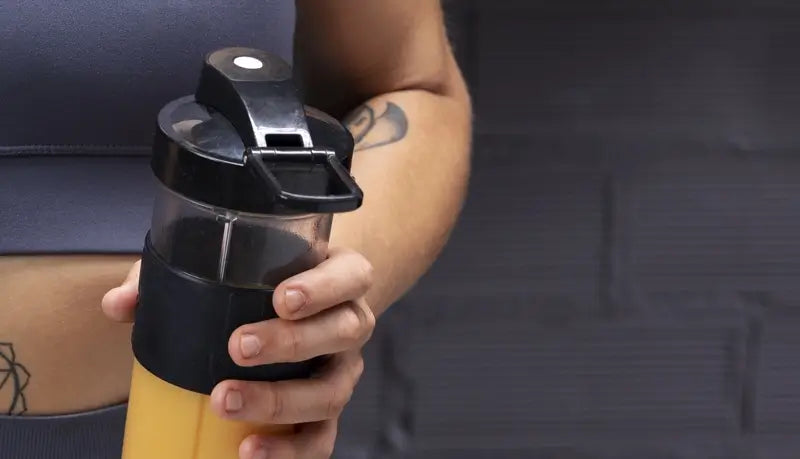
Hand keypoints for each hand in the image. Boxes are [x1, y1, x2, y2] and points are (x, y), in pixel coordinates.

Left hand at [102, 247, 375, 458]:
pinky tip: (248, 449)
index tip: (282, 298)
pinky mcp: (328, 411)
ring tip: (225, 401)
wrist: (303, 307)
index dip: (323, 287)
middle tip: (237, 347)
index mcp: (339, 277)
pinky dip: (288, 449)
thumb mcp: (231, 264)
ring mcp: (343, 369)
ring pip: (332, 390)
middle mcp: (350, 323)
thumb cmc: (263, 280)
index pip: (351, 276)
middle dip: (291, 342)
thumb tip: (120, 304)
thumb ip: (175, 275)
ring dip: (281, 400)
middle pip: (342, 332)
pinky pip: (321, 437)